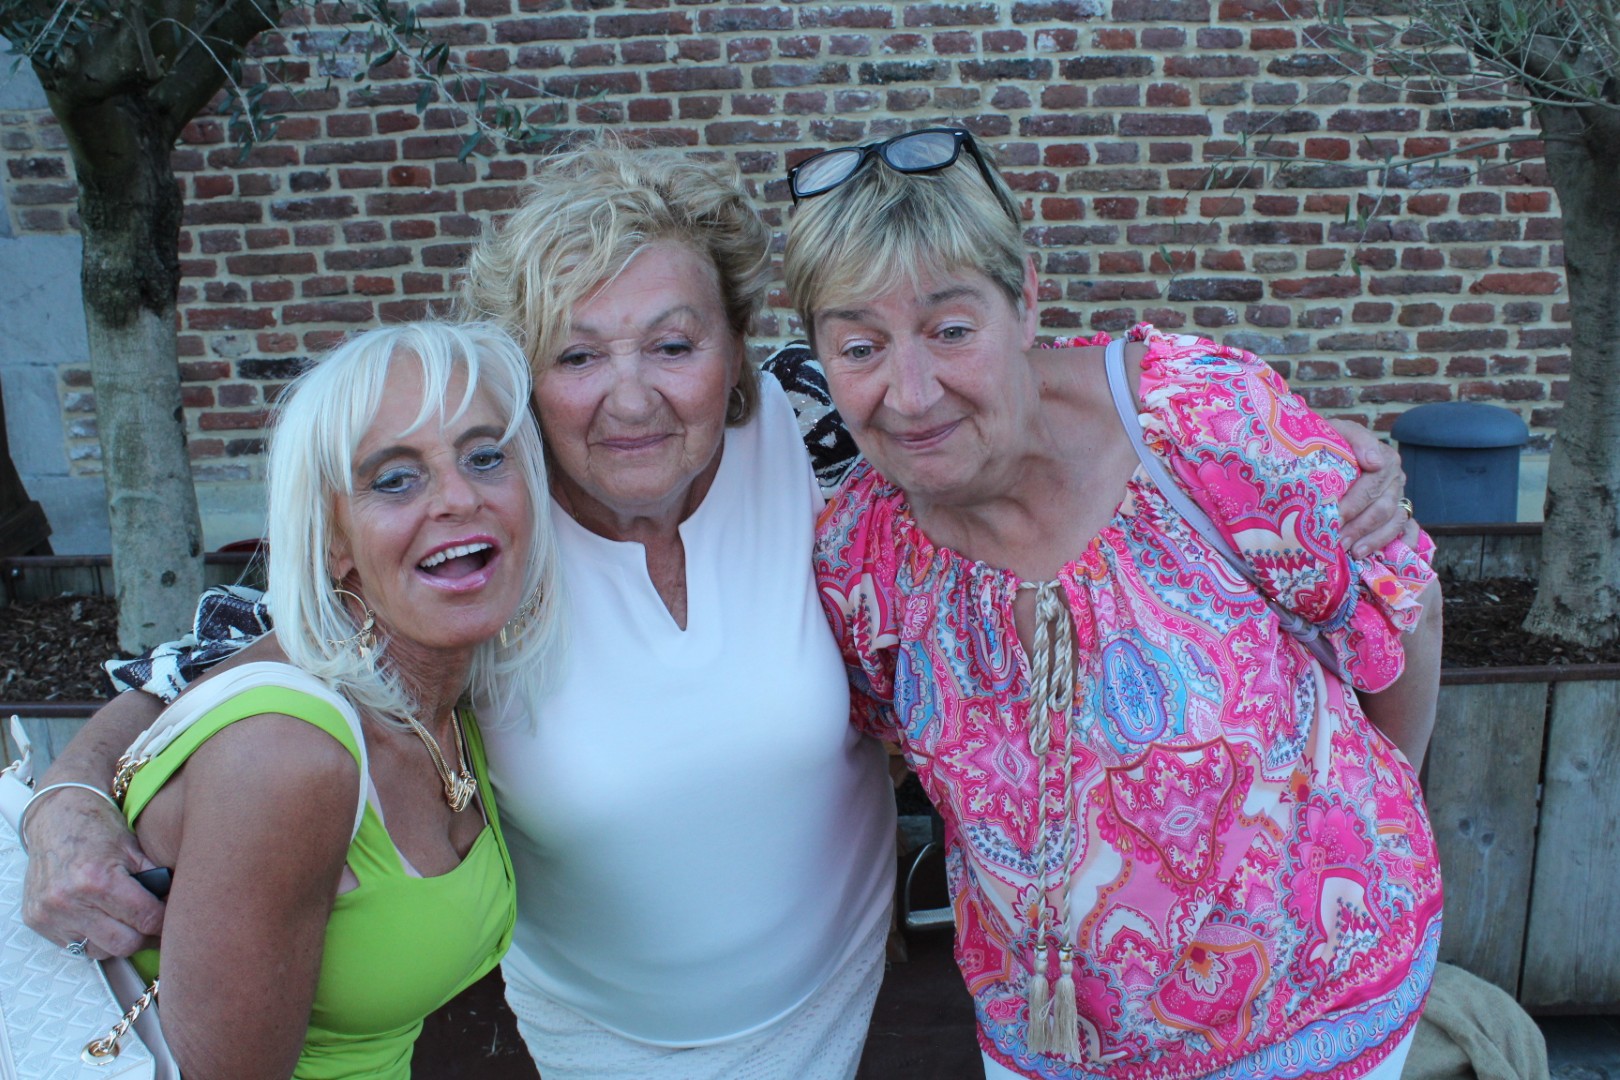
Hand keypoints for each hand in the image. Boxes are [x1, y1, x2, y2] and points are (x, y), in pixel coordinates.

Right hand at [22, 787, 164, 958]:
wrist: (56, 815)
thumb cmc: (98, 827)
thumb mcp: (135, 848)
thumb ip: (155, 879)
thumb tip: (179, 905)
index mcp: (98, 879)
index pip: (146, 919)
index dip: (166, 921)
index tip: (175, 919)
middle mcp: (69, 901)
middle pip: (124, 944)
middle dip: (145, 936)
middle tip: (155, 925)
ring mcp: (50, 914)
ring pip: (100, 950)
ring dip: (118, 940)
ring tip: (127, 921)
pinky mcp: (37, 921)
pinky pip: (75, 946)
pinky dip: (93, 937)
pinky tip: (102, 919)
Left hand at [1329, 419, 1416, 557]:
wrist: (1325, 450)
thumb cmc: (1331, 444)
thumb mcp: (1338, 431)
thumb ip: (1357, 439)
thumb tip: (1374, 462)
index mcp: (1386, 459)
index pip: (1374, 484)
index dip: (1354, 502)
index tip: (1335, 515)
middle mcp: (1396, 480)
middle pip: (1383, 507)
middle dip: (1359, 526)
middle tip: (1337, 540)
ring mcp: (1399, 498)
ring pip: (1395, 522)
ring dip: (1374, 539)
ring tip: (1353, 552)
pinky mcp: (1399, 514)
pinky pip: (1409, 531)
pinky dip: (1402, 544)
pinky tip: (1383, 556)